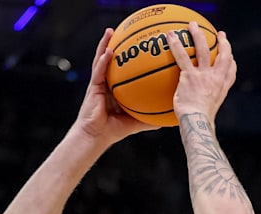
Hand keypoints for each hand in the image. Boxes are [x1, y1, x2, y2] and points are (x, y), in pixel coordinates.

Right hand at [72, 28, 160, 145]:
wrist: (96, 137)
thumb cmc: (113, 131)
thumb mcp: (135, 122)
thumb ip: (149, 118)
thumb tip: (167, 119)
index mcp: (115, 89)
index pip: (121, 70)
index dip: (127, 57)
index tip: (137, 46)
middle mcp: (106, 84)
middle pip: (110, 60)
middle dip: (115, 44)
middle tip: (122, 30)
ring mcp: (98, 84)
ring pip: (101, 60)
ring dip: (104, 45)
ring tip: (110, 31)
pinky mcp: (92, 88)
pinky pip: (99, 72)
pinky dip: (103, 61)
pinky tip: (108, 51)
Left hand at [167, 23, 235, 119]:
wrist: (197, 121)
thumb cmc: (199, 121)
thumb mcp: (206, 113)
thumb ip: (202, 105)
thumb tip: (193, 109)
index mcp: (221, 88)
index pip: (231, 72)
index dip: (231, 63)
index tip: (230, 57)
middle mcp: (216, 79)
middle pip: (224, 56)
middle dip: (223, 43)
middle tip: (220, 35)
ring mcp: (204, 75)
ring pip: (203, 49)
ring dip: (198, 35)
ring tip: (192, 25)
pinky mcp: (190, 76)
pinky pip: (182, 56)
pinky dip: (176, 45)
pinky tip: (170, 36)